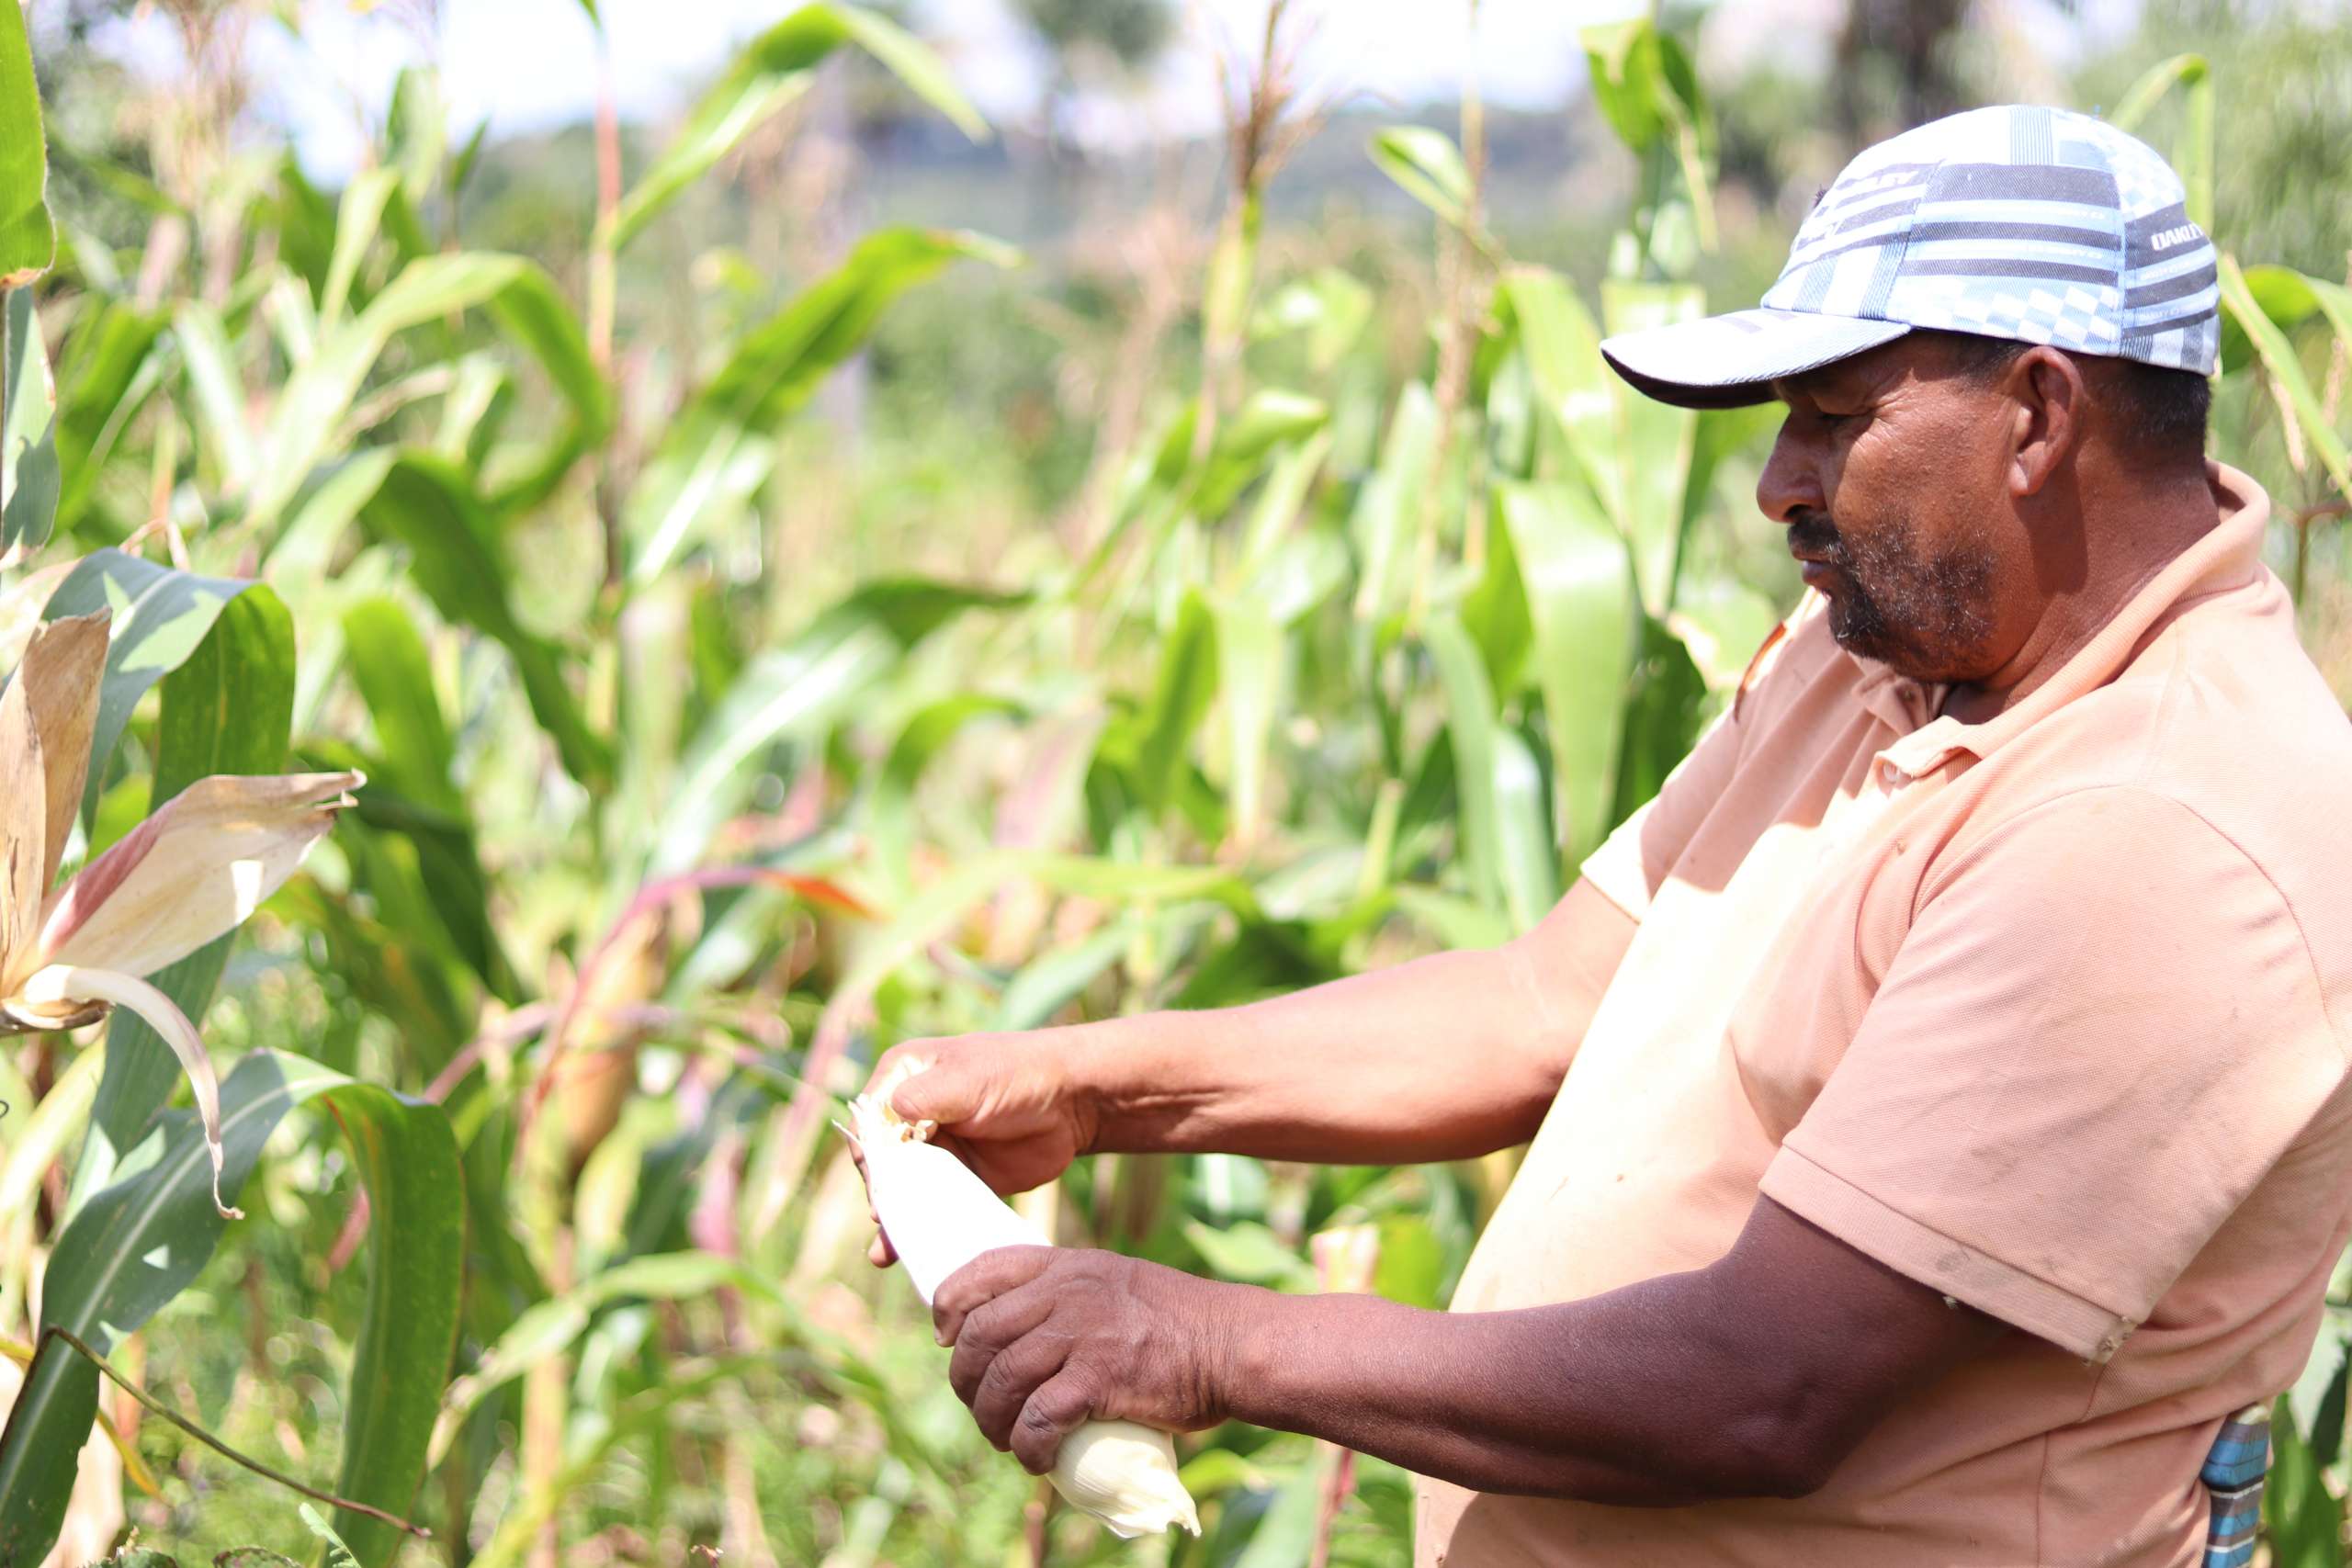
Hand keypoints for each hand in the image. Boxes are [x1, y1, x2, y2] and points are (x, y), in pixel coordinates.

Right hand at [855, 1033, 1102, 1266]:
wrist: (1072, 1102)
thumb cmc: (1019, 1074)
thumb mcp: (970, 1078)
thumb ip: (928, 1097)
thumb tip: (892, 1113)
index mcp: (903, 1078)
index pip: (869, 1121)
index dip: (870, 1152)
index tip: (881, 1180)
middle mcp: (911, 1116)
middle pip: (881, 1161)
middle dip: (881, 1192)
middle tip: (886, 1218)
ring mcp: (934, 1150)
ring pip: (902, 1190)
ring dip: (893, 1220)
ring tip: (885, 1252)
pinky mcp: (958, 1180)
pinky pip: (931, 1207)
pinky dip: (918, 1229)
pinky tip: (901, 1254)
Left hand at [932, 1246, 1240, 1475]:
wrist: (1231, 1344)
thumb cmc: (1178, 1321)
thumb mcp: (1116, 1282)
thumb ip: (1071, 1295)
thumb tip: (1025, 1332)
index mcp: (1067, 1265)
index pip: (982, 1270)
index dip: (950, 1307)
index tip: (947, 1339)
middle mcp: (1066, 1293)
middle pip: (980, 1334)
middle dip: (964, 1379)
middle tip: (980, 1405)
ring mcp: (1082, 1334)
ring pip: (1001, 1380)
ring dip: (991, 1421)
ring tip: (1006, 1440)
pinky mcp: (1099, 1379)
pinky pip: (1038, 1420)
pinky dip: (1029, 1448)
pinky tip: (1038, 1461)